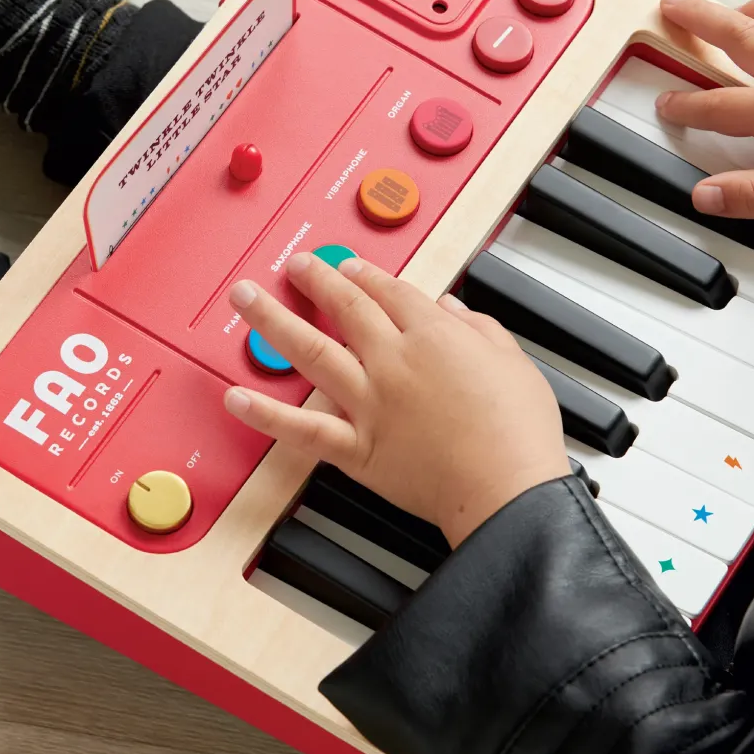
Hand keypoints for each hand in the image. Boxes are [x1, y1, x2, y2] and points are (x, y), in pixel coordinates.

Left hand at [223, 254, 570, 546]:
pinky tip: (236, 398)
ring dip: (274, 320)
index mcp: (433, 335)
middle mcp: (393, 360)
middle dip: (318, 279)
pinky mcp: (357, 448)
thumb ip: (479, 328)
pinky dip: (267, 416)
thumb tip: (452, 308)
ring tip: (246, 298)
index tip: (350, 266)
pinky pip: (303, 429)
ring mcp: (369, 402)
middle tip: (297, 265)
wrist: (507, 488)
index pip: (390, 292)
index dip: (366, 275)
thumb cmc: (517, 428)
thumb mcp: (513, 360)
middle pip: (346, 308)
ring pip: (311, 351)